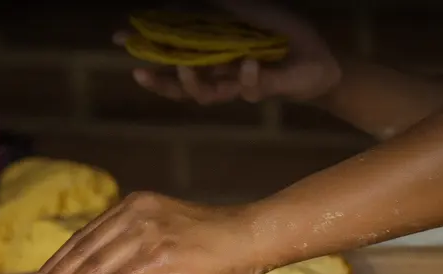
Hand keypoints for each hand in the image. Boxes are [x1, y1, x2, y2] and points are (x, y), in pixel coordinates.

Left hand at [25, 193, 270, 273]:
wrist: (253, 236)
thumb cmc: (218, 242)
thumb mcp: (169, 236)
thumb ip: (139, 249)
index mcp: (134, 207)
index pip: (84, 239)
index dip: (58, 265)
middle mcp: (136, 215)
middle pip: (84, 253)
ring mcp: (149, 234)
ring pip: (96, 269)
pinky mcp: (163, 256)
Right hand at [117, 0, 342, 104]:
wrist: (322, 59)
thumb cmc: (284, 36)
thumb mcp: (250, 11)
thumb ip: (220, 6)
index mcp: (213, 55)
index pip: (174, 54)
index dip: (147, 49)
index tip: (120, 40)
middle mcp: (221, 74)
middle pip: (182, 86)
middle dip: (159, 79)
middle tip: (139, 70)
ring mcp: (240, 86)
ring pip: (208, 95)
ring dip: (194, 83)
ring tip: (187, 68)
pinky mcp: (264, 92)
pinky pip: (249, 89)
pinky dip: (248, 76)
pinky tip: (248, 63)